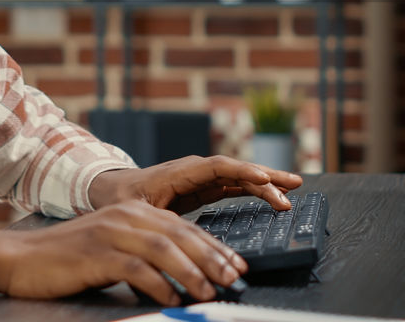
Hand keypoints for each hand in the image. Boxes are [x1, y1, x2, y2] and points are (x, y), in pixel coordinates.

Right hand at [0, 200, 247, 304]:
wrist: (22, 258)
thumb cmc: (69, 259)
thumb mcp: (112, 248)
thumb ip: (145, 253)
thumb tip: (185, 275)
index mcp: (133, 210)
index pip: (183, 226)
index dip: (214, 247)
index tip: (236, 266)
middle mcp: (126, 215)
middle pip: (180, 234)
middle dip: (212, 258)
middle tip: (233, 279)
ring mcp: (111, 232)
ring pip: (164, 249)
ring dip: (192, 272)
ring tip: (210, 292)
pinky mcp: (97, 253)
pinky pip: (137, 268)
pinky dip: (159, 285)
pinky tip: (172, 299)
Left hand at [87, 155, 303, 214]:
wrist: (110, 189)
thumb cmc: (121, 197)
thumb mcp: (135, 210)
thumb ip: (157, 220)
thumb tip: (177, 236)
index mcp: (180, 172)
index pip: (217, 167)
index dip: (242, 172)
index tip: (264, 180)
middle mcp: (194, 170)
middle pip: (236, 169)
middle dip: (265, 177)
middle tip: (293, 186)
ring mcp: (201, 178)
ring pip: (239, 177)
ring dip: (266, 182)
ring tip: (294, 187)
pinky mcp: (203, 188)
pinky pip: (234, 186)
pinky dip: (254, 189)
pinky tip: (272, 194)